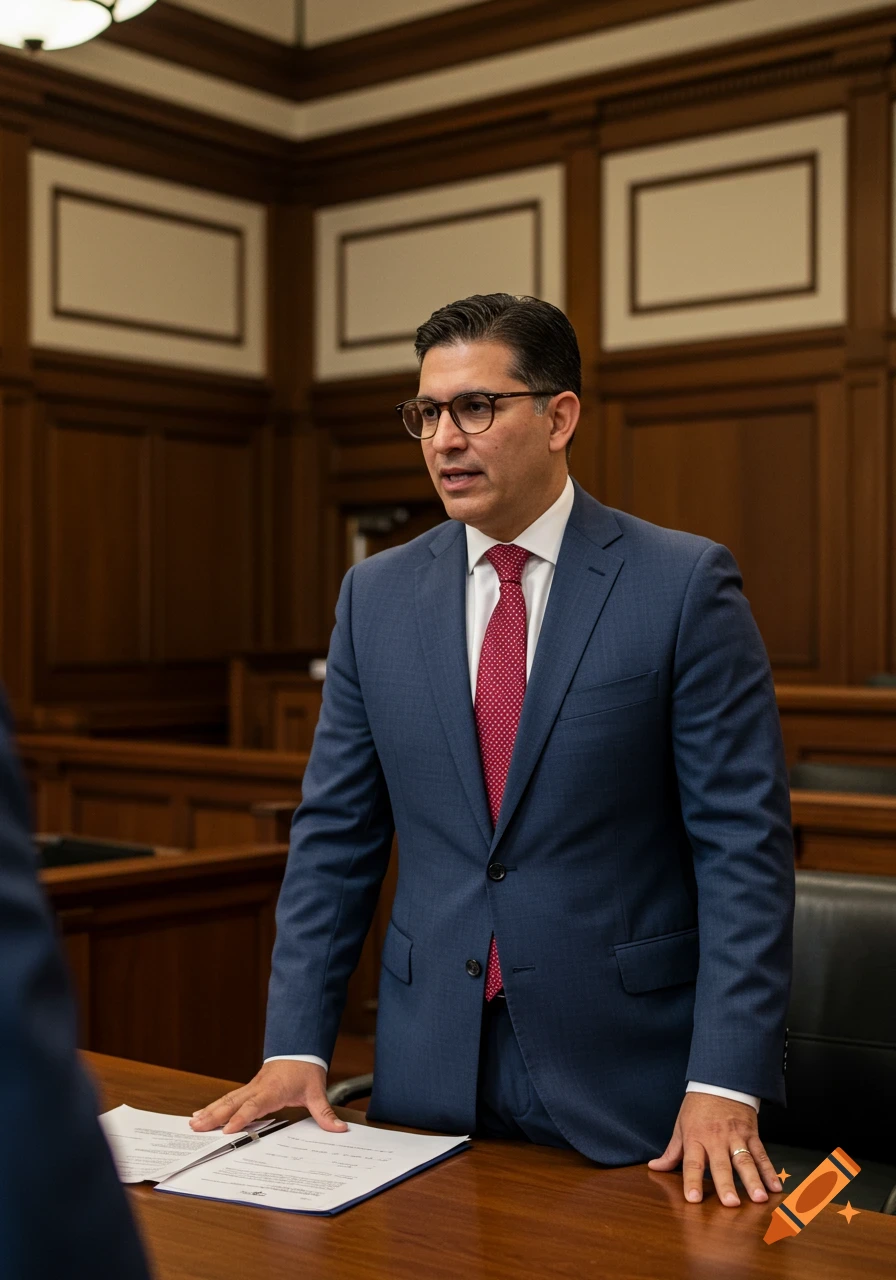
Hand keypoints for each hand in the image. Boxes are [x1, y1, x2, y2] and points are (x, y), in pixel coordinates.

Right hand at [189, 1060, 347, 1135]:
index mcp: (273, 1090)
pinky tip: (202, 1113)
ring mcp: (252, 1087)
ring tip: (193, 1123)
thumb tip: (340, 1129)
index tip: (228, 1129)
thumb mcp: (317, 1091)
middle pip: (234, 1103)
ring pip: (228, 1099)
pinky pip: (230, 1098)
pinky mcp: (249, 1088)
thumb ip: (325, 1112)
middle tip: (197, 1126)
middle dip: (215, 1115)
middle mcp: (258, 1088)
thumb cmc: (306, 1070)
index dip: (242, 1118)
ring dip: (210, 1111)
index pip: (255, 1105)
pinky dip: (215, 1106)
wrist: (301, 1048)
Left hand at [647, 1092, 781, 1206]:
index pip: (692, 1163)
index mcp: (695, 1138)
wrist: (719, 1080)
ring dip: (753, 1180)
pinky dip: (769, 1171)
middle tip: (731, 1203)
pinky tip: (775, 1187)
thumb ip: (672, 1151)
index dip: (692, 1181)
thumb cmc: (698, 1107)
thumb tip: (654, 1168)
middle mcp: (716, 1139)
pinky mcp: (751, 1134)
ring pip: (745, 1161)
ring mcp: (736, 1137)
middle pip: (721, 1165)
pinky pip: (761, 1154)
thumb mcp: (681, 1125)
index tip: (693, 1199)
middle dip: (726, 1185)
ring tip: (759, 1198)